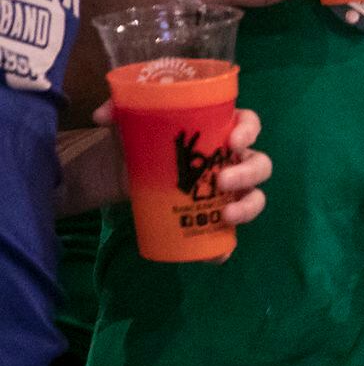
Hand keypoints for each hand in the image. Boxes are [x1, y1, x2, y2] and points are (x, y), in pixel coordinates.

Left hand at [93, 100, 272, 232]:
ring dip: (248, 207)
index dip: (250, 131)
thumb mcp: (128, 122)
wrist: (119, 175)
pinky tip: (218, 255)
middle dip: (248, 172)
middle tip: (222, 181)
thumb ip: (116, 110)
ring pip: (254, 197)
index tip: (234, 141)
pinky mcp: (211, 216)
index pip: (249, 124)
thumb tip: (102, 116)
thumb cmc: (137, 142)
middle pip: (259, 163)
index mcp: (219, 130)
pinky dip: (226, 246)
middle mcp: (230, 160)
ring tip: (227, 216)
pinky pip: (228, 233)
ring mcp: (225, 190)